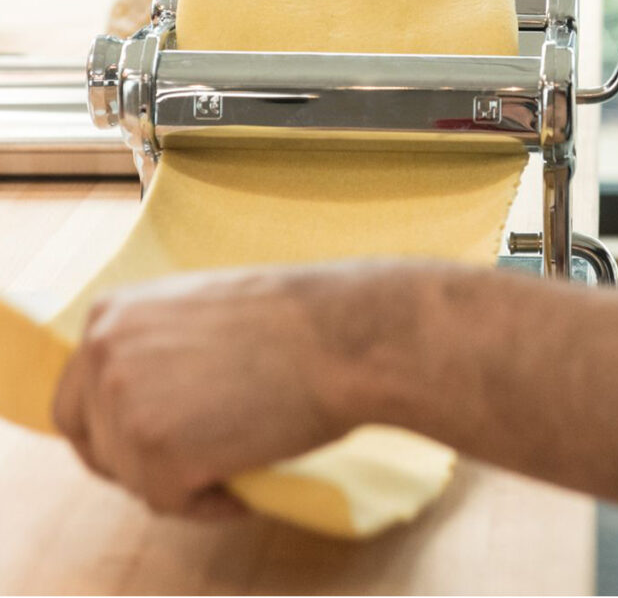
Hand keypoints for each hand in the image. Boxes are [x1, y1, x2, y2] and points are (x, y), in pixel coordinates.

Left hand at [52, 266, 361, 518]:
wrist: (346, 333)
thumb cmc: (297, 321)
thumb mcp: (205, 311)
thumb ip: (159, 345)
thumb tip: (150, 396)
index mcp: (113, 314)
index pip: (76, 396)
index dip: (111, 429)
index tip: (149, 444)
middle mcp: (103, 354)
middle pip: (93, 441)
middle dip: (138, 461)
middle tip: (193, 466)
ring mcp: (124, 404)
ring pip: (133, 477)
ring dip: (183, 479)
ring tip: (244, 455)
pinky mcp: (156, 453)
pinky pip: (171, 502)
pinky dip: (210, 502)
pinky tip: (249, 474)